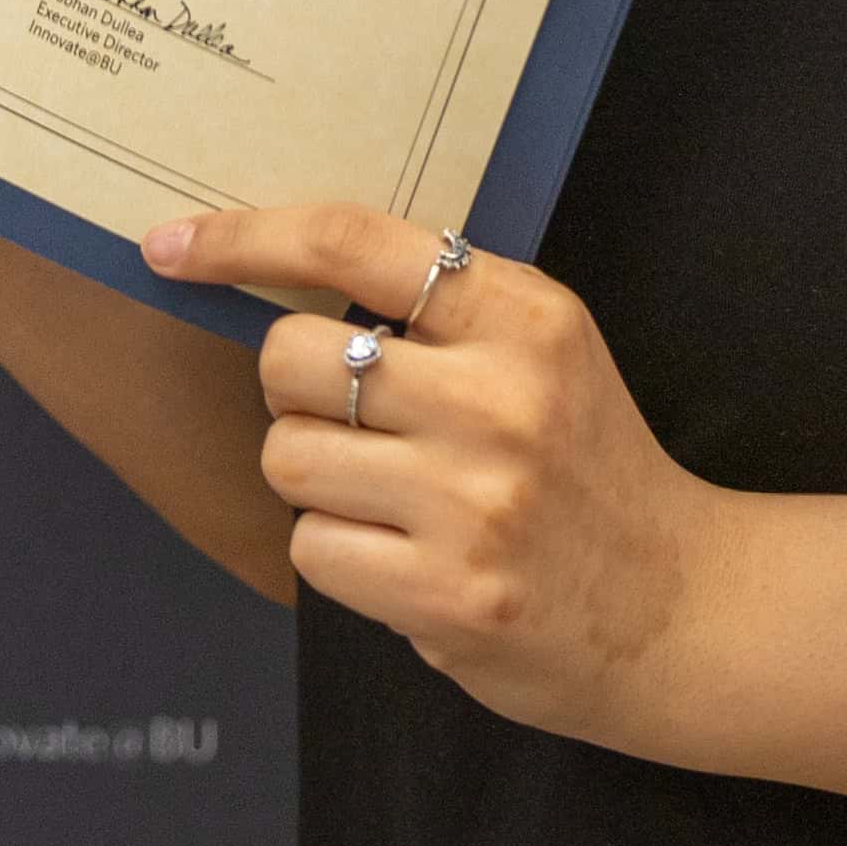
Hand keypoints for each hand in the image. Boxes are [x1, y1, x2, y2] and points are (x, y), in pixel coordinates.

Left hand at [152, 199, 730, 752]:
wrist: (675, 607)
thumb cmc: (588, 471)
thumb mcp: (547, 355)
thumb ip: (443, 316)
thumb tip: (279, 283)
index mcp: (526, 317)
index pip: (355, 244)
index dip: (245, 237)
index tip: (171, 245)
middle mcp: (499, 397)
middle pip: (292, 358)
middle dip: (296, 392)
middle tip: (359, 423)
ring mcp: (472, 499)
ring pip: (288, 456)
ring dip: (317, 480)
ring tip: (393, 500)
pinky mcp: (444, 592)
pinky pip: (311, 546)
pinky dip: (340, 554)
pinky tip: (407, 559)